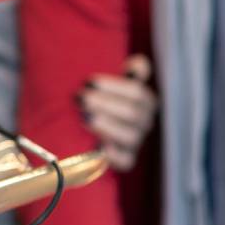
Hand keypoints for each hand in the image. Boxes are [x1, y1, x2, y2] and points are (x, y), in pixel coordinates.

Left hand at [82, 54, 154, 170]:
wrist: (82, 124)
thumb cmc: (96, 97)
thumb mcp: (107, 81)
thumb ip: (128, 71)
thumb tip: (137, 63)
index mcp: (144, 99)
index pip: (137, 92)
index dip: (115, 87)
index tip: (89, 81)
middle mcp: (144, 120)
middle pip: (133, 113)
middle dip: (105, 104)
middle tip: (80, 98)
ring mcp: (135, 141)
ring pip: (130, 136)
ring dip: (107, 126)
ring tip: (84, 118)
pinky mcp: (126, 160)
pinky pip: (126, 161)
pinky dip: (114, 155)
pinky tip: (98, 146)